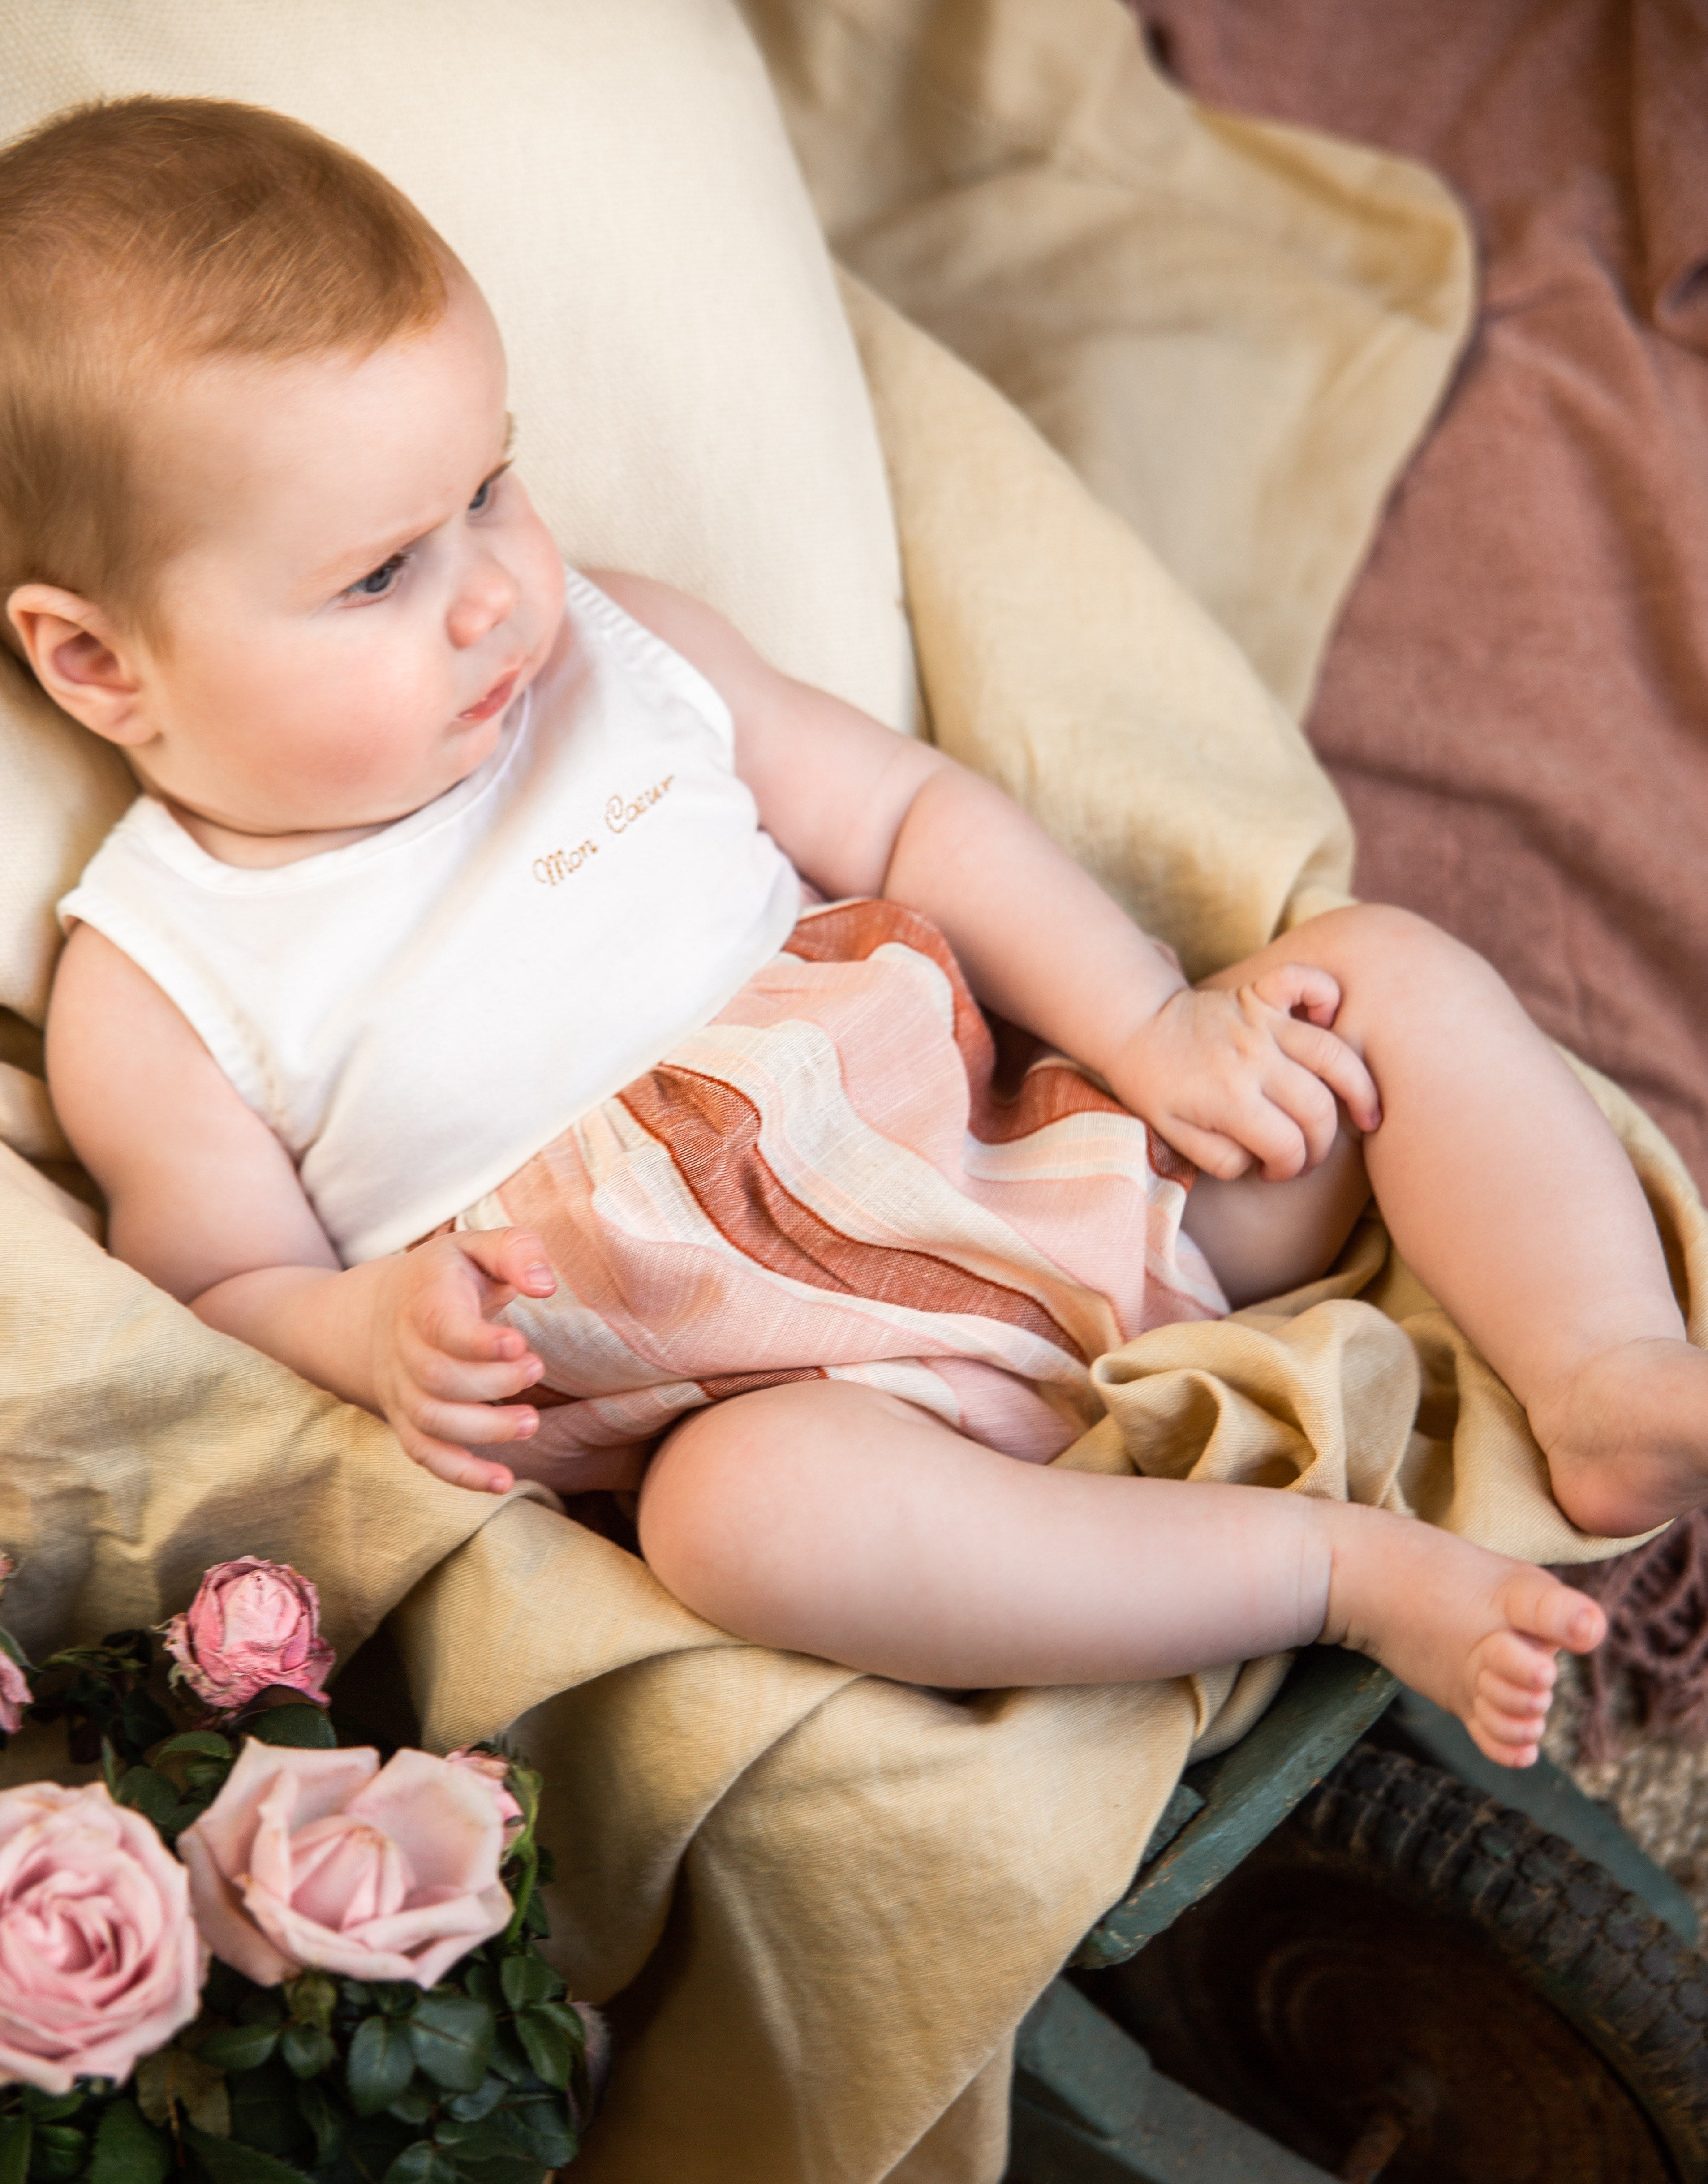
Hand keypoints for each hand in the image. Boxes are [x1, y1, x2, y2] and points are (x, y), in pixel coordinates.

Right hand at [366, 1227, 557, 1493]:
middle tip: (535, 1369)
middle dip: (492, 1383)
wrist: (378, 1312)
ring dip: (483, 1429)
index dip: (478, 1342)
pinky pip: (426, 1455)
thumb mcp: (477, 1246)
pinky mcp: (408, 1421)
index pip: (442, 1327)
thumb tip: (545, 1284)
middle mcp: (405, 1349)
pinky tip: (503, 1482)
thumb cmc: (446, 1277)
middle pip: (439, 1379)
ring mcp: (403, 1390)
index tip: (519, 1345)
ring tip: (531, 1422)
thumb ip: (515, 1251)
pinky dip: (461, 1474)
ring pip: (432, 1421)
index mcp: (424, 1300)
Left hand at [1109, 965, 1380, 1181]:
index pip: (1286, 1146)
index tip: (1277, 1171)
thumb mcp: (1175, 1136)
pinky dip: (1326, 994)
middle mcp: (1252, 1059)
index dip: (1290, 1168)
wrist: (1134, 1028)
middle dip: (1322, 1144)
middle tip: (1310, 1155)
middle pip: (1318, 1108)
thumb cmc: (1156, 1087)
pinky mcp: (1260, 995)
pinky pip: (1306, 981)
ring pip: (1333, 1053)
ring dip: (1359, 1087)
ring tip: (1368, 1116)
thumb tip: (1261, 1160)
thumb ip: (1220, 1158)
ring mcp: (1260, 1023)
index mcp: (1229, 1099)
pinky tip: (1330, 1021)